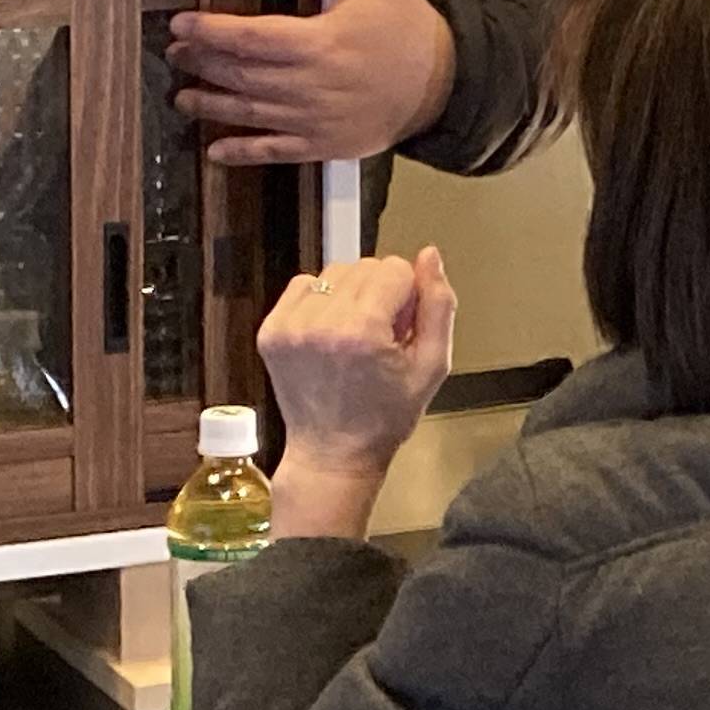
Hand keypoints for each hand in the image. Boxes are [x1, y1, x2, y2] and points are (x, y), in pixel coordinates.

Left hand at [169, 0, 459, 165]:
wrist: (443, 85)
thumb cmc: (409, 32)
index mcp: (321, 43)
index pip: (251, 37)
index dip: (211, 31)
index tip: (182, 23)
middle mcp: (312, 85)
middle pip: (241, 75)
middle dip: (202, 62)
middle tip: (176, 52)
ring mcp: (315, 120)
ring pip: (249, 113)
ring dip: (211, 105)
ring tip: (184, 97)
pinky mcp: (323, 145)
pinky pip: (274, 152)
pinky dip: (242, 152)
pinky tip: (215, 150)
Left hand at [256, 247, 455, 537]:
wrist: (333, 453)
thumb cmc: (386, 416)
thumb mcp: (433, 366)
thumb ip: (439, 305)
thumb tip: (430, 255)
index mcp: (362, 331)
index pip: (396, 268)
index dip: (409, 296)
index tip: (403, 331)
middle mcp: (320, 323)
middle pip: (365, 266)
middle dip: (381, 293)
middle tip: (381, 336)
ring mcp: (289, 326)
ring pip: (336, 272)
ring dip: (352, 294)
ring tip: (355, 335)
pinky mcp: (271, 330)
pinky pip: (304, 284)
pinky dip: (322, 299)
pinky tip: (331, 331)